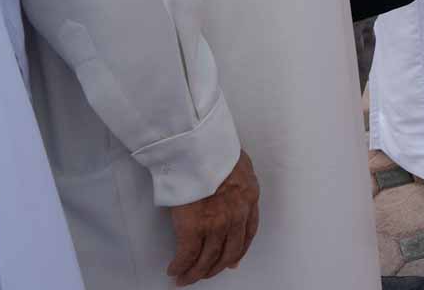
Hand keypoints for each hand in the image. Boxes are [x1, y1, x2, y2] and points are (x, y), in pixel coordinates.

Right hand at [166, 151, 259, 285]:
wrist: (196, 146)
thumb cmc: (212, 146)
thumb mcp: (238, 162)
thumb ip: (238, 179)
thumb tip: (235, 189)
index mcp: (248, 197)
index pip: (248, 233)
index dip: (239, 251)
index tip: (231, 261)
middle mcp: (236, 215)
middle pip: (229, 252)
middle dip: (216, 267)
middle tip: (205, 274)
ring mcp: (216, 223)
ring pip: (207, 259)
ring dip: (195, 273)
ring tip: (185, 278)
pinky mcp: (194, 227)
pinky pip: (187, 255)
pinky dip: (180, 266)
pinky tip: (175, 270)